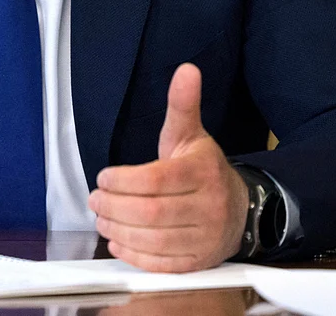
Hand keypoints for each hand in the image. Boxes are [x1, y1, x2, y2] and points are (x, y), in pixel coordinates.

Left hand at [89, 63, 247, 271]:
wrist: (241, 210)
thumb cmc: (203, 169)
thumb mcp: (191, 135)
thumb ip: (182, 105)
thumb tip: (186, 69)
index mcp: (202, 172)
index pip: (156, 180)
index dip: (123, 181)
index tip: (103, 177)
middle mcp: (208, 207)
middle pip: (152, 213)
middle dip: (115, 207)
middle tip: (94, 199)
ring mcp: (205, 238)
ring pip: (154, 240)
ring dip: (119, 230)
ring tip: (101, 218)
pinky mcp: (199, 263)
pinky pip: (162, 264)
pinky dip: (134, 254)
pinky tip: (117, 240)